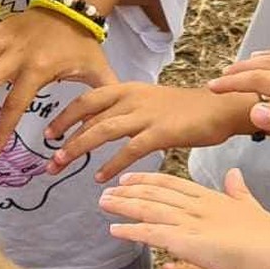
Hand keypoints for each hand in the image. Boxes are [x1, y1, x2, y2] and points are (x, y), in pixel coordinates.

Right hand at [0, 8, 118, 154]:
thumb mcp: (97, 70)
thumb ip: (102, 97)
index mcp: (38, 70)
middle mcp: (18, 55)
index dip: (4, 128)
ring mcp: (6, 39)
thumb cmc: (83, 43)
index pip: (17, 104)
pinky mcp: (0, 27)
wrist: (76, 4)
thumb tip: (108, 126)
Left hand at [45, 84, 246, 180]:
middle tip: (50, 160)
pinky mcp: (161, 132)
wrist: (220, 107)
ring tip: (63, 166)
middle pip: (88, 117)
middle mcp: (132, 98)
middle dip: (65, 139)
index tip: (49, 134)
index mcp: (127, 89)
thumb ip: (120, 112)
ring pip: (102, 131)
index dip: (65, 117)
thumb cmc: (183, 109)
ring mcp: (146, 114)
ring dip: (79, 150)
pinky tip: (101, 179)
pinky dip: (112, 165)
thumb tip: (93, 126)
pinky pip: (129, 150)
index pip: (86, 100)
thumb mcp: (146, 102)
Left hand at [100, 169, 269, 268]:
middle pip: (156, 193)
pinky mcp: (187, 242)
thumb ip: (239, 190)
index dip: (149, 179)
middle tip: (107, 189)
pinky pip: (152, 233)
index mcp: (211, 197)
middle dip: (129, 190)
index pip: (172, 183)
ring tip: (103, 203)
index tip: (130, 177)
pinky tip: (114, 230)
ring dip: (123, 206)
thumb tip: (234, 173)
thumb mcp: (252, 206)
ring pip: (149, 208)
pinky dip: (131, 230)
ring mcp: (191, 222)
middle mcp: (197, 206)